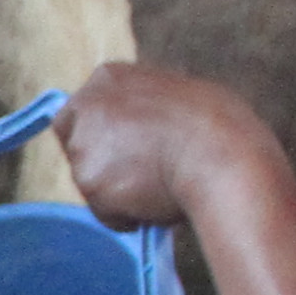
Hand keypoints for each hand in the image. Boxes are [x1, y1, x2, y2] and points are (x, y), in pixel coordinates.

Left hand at [59, 61, 274, 231]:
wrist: (221, 155)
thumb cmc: (219, 125)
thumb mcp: (179, 96)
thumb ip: (147, 109)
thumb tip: (146, 128)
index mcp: (110, 77)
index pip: (78, 109)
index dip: (95, 133)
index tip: (113, 150)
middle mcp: (87, 106)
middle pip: (74, 144)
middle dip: (97, 164)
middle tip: (132, 178)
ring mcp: (85, 145)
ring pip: (90, 181)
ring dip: (116, 192)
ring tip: (160, 189)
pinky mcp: (90, 183)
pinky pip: (105, 211)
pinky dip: (124, 216)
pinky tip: (155, 206)